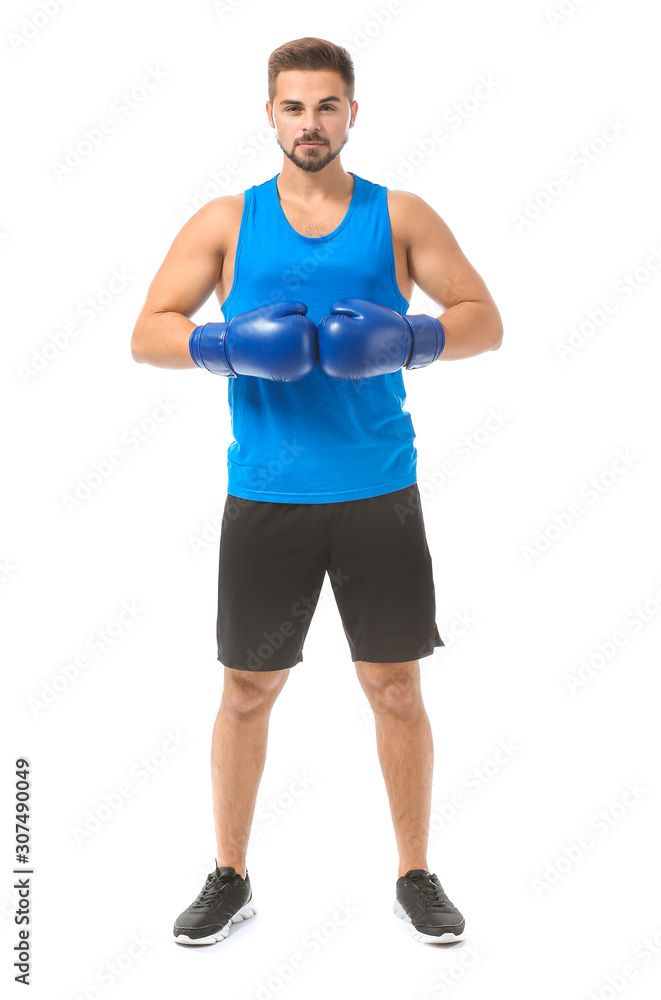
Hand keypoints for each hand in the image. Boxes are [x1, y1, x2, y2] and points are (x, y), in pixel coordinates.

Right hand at [189, 301, 317, 380]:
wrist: (233, 350)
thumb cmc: (253, 326)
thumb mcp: (273, 310)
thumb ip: (294, 307)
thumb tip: (306, 312)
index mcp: (303, 334)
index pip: (310, 326)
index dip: (294, 321)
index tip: (276, 324)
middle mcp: (305, 355)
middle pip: (311, 342)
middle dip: (297, 336)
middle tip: (275, 336)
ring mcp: (300, 369)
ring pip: (306, 354)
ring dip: (295, 349)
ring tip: (274, 346)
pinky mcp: (291, 377)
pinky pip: (298, 365)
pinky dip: (290, 359)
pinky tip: (276, 355)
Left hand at [317, 299, 443, 379]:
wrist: (403, 347)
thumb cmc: (381, 323)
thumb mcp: (359, 305)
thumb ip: (337, 306)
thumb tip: (325, 319)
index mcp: (333, 335)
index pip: (325, 323)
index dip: (344, 320)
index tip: (361, 326)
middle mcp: (329, 356)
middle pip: (323, 338)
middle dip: (339, 333)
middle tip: (362, 337)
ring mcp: (334, 370)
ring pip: (327, 349)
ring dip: (340, 345)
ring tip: (360, 345)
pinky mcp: (341, 376)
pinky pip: (334, 360)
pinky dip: (344, 355)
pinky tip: (359, 354)